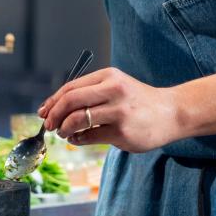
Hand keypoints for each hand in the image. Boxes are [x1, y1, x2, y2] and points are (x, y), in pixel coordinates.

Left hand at [37, 67, 182, 152]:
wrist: (172, 113)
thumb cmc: (139, 101)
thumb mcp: (116, 87)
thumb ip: (90, 93)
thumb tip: (54, 108)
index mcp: (109, 76)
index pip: (71, 87)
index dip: (52, 101)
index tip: (43, 112)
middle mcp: (113, 90)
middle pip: (70, 101)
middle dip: (54, 115)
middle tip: (49, 126)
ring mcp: (119, 111)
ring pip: (78, 120)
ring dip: (64, 129)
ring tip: (64, 134)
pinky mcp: (122, 131)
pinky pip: (90, 137)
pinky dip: (77, 140)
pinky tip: (77, 140)